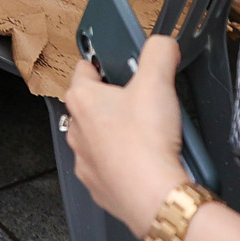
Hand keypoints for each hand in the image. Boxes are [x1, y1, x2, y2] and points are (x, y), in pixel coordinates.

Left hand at [62, 39, 190, 235]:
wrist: (153, 197)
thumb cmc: (146, 142)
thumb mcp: (157, 81)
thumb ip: (159, 52)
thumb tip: (162, 43)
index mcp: (82, 99)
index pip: (84, 69)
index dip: (103, 64)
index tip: (116, 65)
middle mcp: (77, 130)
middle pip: (92, 104)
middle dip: (114, 100)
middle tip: (141, 100)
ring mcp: (86, 161)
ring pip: (99, 138)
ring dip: (118, 134)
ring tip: (148, 133)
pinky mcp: (100, 186)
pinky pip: (109, 168)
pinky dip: (124, 163)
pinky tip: (146, 160)